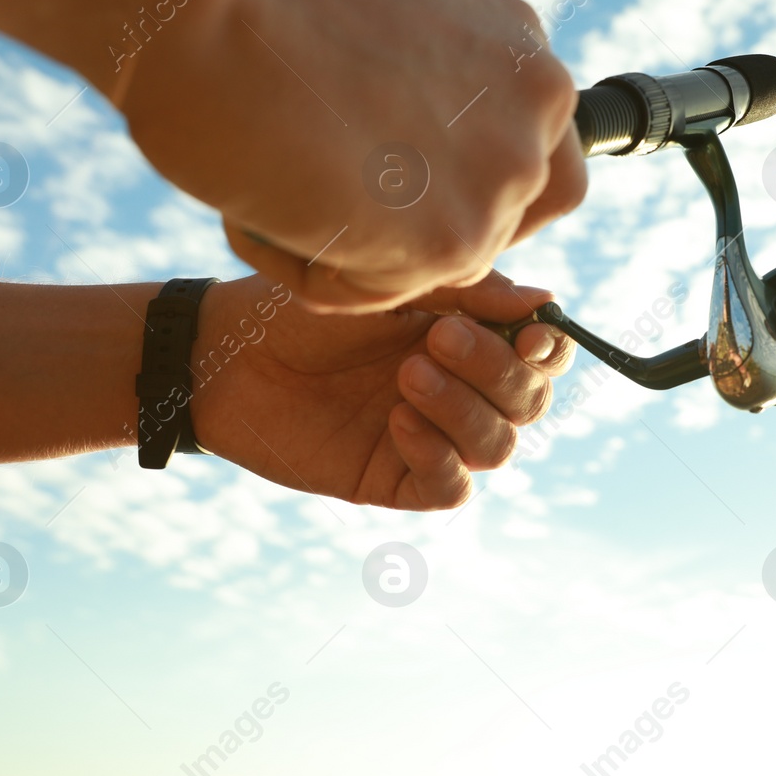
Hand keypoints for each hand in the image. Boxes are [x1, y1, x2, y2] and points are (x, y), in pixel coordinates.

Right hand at [121, 0, 586, 313]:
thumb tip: (430, 191)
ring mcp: (504, 176)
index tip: (388, 178)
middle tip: (321, 181)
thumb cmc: (251, 6)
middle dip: (412, 232)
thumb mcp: (384, 50)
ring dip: (347, 248)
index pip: (538, 169)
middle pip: (496, 230)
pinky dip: (306, 269)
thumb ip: (434, 114)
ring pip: (430, 269)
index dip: (461, 192)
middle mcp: (538, 109)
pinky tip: (265, 196)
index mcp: (521, 54)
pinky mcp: (455, 242)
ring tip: (276, 171)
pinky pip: (373, 294)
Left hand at [187, 273, 574, 510]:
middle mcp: (461, 392)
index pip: (543, 356)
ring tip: (408, 375)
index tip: (529, 333)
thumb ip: (470, 294)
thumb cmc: (303, 308)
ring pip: (497, 448)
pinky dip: (437, 457)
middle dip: (496, 371)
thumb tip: (545, 306)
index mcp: (470, 339)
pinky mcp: (395, 480)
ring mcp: (430, 439)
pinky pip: (450, 489)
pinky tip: (398, 420)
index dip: (549, 349)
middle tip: (437, 337)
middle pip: (529, 402)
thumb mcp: (393, 285)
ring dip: (464, 410)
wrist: (226, 353)